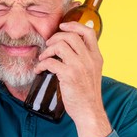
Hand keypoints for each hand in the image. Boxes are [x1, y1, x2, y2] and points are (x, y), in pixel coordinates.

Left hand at [34, 21, 111, 136]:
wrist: (89, 112)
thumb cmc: (88, 94)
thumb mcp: (93, 72)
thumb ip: (86, 59)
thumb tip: (72, 49)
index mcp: (96, 57)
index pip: (88, 32)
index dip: (74, 25)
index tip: (62, 26)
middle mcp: (89, 59)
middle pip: (70, 36)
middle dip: (55, 37)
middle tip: (48, 44)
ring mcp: (79, 67)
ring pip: (60, 46)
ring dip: (48, 50)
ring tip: (43, 57)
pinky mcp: (69, 75)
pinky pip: (51, 62)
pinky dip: (41, 64)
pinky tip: (39, 69)